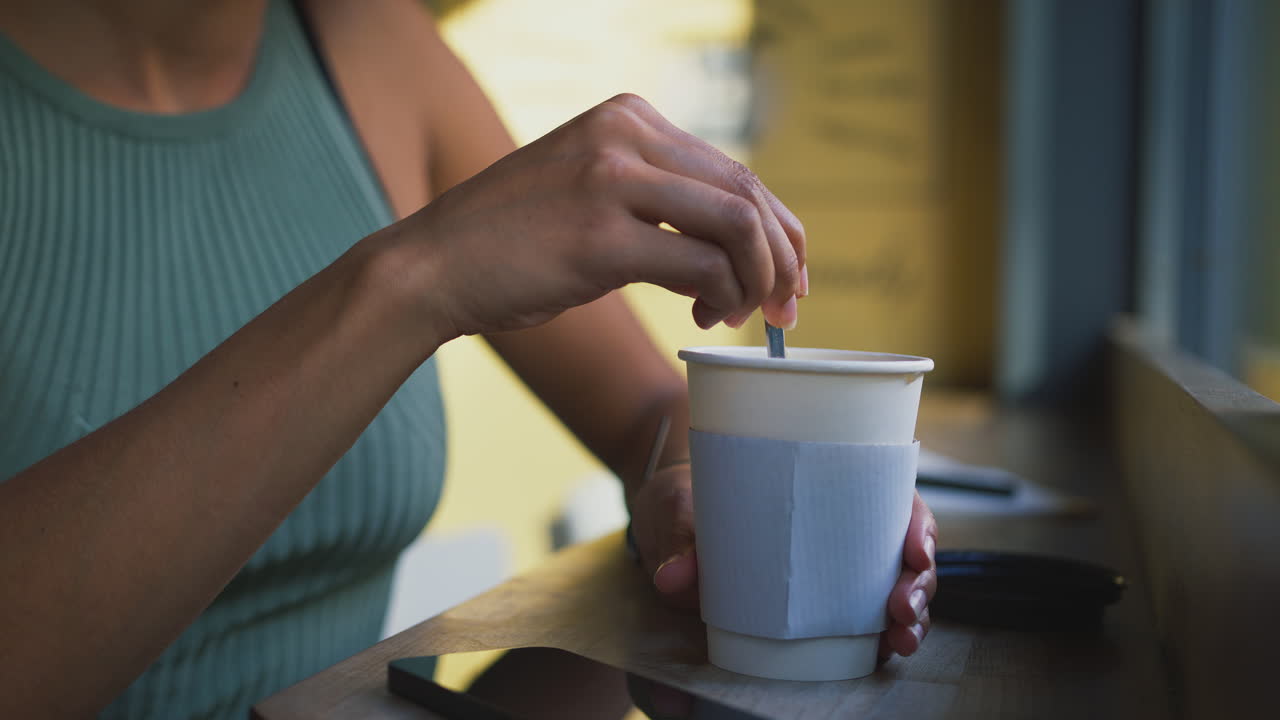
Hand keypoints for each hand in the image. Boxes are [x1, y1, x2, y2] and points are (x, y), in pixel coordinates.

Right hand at [394, 93, 805, 338]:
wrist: (433, 265)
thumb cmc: (513, 244)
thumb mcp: (590, 193)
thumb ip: (655, 197)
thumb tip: (736, 244)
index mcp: (627, 117)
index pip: (735, 168)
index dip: (778, 226)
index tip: (787, 273)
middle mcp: (624, 134)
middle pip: (748, 191)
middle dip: (783, 255)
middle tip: (786, 306)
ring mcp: (611, 180)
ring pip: (737, 223)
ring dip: (759, 278)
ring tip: (741, 315)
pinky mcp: (600, 235)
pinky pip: (701, 265)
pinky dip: (722, 297)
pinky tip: (703, 317)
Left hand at [631, 470, 939, 658]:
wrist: (665, 524)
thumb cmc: (684, 499)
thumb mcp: (678, 506)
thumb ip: (679, 538)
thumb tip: (674, 579)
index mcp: (825, 486)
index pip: (892, 499)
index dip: (917, 524)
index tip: (916, 548)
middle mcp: (839, 529)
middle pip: (905, 552)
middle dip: (920, 583)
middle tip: (903, 607)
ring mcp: (832, 571)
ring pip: (895, 592)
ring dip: (911, 618)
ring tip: (899, 639)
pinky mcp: (815, 608)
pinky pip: (863, 623)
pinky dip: (882, 640)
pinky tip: (885, 653)